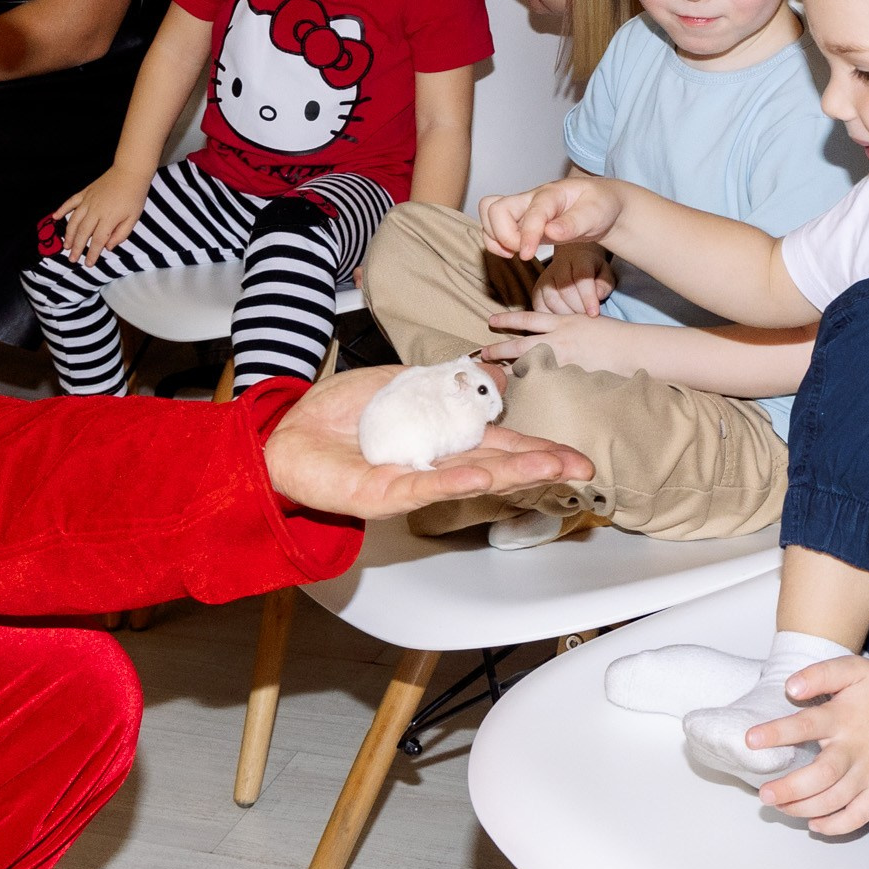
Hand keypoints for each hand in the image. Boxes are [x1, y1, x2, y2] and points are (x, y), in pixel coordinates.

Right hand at [55, 167, 151, 265]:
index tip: (88, 264)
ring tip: (66, 246)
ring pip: (74, 220)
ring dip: (68, 234)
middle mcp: (96, 210)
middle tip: (72, 259)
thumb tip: (108, 247)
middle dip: (77, 248)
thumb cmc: (134, 196)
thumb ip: (121, 234)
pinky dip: (61, 209)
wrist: (130, 172)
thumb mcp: (133, 218)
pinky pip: (71, 202)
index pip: (98, 240)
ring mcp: (88, 200)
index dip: (93, 253)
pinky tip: (54, 217)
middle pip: (83, 233)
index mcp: (109, 218)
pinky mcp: (86, 192)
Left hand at [263, 366, 595, 520]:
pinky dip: (453, 479)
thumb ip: (444, 380)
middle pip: (496, 466)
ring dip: (511, 472)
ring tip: (548, 468)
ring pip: (468, 477)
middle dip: (540, 466)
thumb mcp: (401, 382)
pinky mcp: (381, 494)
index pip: (499, 445)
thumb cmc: (339, 414)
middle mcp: (433, 466)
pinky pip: (422, 486)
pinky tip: (481, 474)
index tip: (574, 456)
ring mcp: (411, 483)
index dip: (536, 449)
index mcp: (441, 440)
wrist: (287, 433)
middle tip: (581, 469)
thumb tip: (492, 375)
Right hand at [479, 178, 625, 262]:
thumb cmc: (600, 206)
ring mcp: (523, 209)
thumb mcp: (596, 214)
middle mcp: (531, 198)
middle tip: (523, 252)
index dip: (526, 235)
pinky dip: (495, 241)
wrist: (601, 204)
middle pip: (495, 207)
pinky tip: (514, 252)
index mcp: (552, 194)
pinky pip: (493, 226)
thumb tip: (551, 232)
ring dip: (494, 237)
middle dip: (502, 234)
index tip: (528, 255)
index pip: (532, 212)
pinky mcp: (520, 221)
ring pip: (489, 214)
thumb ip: (573, 223)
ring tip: (514, 252)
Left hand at [481, 309, 639, 373]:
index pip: (528, 318)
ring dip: (511, 371)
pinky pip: (548, 383)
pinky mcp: (571, 377)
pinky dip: (535, 388)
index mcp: (563, 322)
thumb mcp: (587, 321)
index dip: (507, 319)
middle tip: (483, 354)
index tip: (491, 320)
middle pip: (520, 345)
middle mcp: (559, 339)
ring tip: (495, 377)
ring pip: (530, 366)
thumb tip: (551, 331)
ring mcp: (564, 360)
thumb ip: (566, 327)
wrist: (634, 347)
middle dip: (499, 349)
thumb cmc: (615, 335)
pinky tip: (522, 395)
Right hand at [532, 241, 612, 315]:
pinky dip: (552, 318)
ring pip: (552, 300)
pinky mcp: (537, 291)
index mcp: (579, 259)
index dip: (588, 296)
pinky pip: (540, 307)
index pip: (581, 276)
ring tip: (577, 321)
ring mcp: (544, 278)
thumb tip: (598, 296)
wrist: (573, 263)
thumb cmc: (593, 272)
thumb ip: (604, 285)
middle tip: (587, 319)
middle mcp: (559, 266)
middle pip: (565, 290)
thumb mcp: (606, 274)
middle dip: (578, 308)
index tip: (594, 313)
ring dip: (566, 314)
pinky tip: (563, 320)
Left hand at [748, 656, 868, 836]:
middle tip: (764, 794)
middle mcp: (855, 748)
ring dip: (806, 808)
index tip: (750, 740)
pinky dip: (838, 825)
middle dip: (790, 788)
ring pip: (837, 799)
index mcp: (843, 717)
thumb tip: (789, 688)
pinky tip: (815, 824)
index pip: (805, 725)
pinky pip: (860, 815)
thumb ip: (818, 675)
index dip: (777, 733)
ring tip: (780, 807)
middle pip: (822, 775)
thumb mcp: (850, 669)